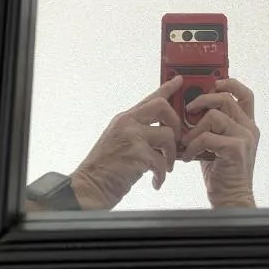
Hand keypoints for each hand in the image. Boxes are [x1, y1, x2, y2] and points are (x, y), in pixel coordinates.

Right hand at [70, 75, 183, 209]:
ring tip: (166, 167)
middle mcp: (128, 123)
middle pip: (162, 107)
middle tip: (175, 139)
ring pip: (167, 135)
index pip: (150, 97)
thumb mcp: (119, 141)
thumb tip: (162, 132)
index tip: (179, 81)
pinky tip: (156, 181)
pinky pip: (162, 161)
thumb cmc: (105, 168)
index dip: (167, 88)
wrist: (89, 187)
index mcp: (124, 118)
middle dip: (175, 123)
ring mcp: (132, 137)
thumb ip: (138, 131)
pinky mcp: (137, 155)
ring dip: (171, 155)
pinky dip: (162, 174)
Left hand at [181, 78, 258, 208]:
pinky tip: (188, 156)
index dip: (230, 83)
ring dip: (194, 129)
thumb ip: (208, 126)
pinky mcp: (236, 149)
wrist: (230, 199)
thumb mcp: (214, 143)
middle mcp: (249, 128)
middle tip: (188, 110)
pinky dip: (193, 145)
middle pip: (225, 98)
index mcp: (245, 124)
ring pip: (213, 115)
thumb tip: (186, 110)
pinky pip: (207, 136)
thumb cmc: (220, 172)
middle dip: (202, 100)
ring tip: (186, 143)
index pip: (244, 95)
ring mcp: (244, 138)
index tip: (214, 82)